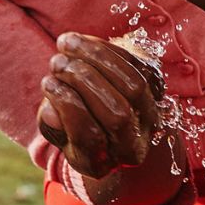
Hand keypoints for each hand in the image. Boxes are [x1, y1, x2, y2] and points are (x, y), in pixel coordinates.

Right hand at [37, 33, 163, 179]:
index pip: (90, 138)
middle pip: (117, 114)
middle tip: (56, 62)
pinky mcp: (157, 89)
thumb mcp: (56, 131)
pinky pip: (139, 66)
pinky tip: (83, 42)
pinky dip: (109, 50)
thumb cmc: (72, 127)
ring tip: (66, 44)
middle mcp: (133, 146)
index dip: (68, 107)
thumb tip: (52, 110)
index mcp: (101, 163)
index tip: (47, 83)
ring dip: (97, 59)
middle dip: (83, 81)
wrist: (104, 123)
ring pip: (133, 86)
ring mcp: (150, 117)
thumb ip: (52, 125)